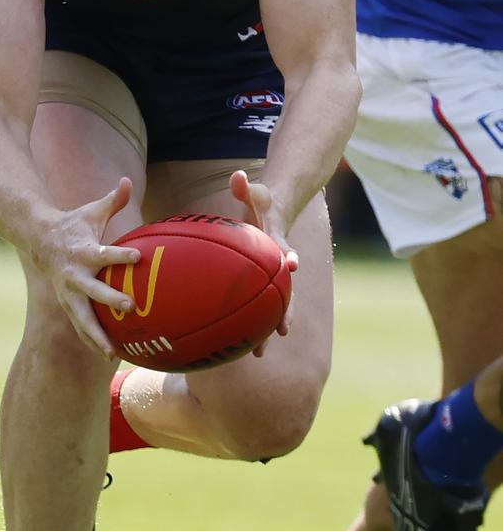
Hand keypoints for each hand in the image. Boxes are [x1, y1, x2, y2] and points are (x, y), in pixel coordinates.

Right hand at [34, 177, 140, 358]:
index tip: (138, 257)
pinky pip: (80, 326)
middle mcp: (75, 275)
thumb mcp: (92, 211)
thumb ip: (113, 199)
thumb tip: (128, 180)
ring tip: (112, 352)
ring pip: (82, 318)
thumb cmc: (74, 224)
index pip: (104, 253)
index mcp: (83, 251)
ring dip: (96, 334)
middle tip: (131, 306)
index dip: (120, 256)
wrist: (39, 241)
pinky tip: (108, 356)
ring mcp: (69, 293)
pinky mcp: (68, 304)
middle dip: (111, 299)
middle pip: (93, 291)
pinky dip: (92, 340)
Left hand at [229, 170, 297, 353]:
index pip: (285, 251)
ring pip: (274, 306)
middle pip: (285, 290)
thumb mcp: (255, 192)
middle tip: (282, 332)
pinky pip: (260, 307)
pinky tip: (243, 349)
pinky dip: (255, 326)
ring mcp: (273, 277)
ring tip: (259, 354)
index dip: (289, 258)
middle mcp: (279, 264)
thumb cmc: (262, 202)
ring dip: (269, 328)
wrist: (276, 212)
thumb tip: (237, 176)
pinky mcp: (264, 284)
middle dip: (285, 311)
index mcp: (277, 241)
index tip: (293, 267)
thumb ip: (246, 186)